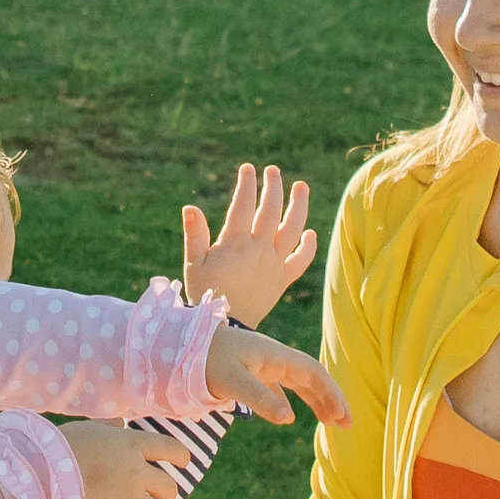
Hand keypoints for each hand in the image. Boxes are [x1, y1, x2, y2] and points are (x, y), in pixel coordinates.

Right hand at [57, 419, 181, 498]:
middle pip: (169, 488)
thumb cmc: (60, 446)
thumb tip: (119, 423)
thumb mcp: (89, 429)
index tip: (181, 463)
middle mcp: (136, 472)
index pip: (173, 450)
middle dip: (164, 494)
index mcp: (132, 444)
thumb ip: (109, 427)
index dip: (181, 458)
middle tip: (154, 498)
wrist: (41, 471)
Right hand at [182, 163, 315, 328]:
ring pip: (292, 230)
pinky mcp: (282, 281)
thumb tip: (190, 207)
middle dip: (273, 187)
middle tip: (272, 171)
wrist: (225, 329)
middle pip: (271, 211)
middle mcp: (259, 250)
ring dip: (298, 206)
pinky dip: (308, 247)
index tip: (247, 169)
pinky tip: (310, 232)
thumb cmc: (204, 294)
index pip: (244, 205)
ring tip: (301, 187)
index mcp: (235, 243)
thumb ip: (195, 235)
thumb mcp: (193, 264)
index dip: (247, 184)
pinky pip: (300, 261)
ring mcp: (274, 265)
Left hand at [205, 320, 349, 428]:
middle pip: (312, 377)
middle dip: (331, 399)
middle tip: (346, 425)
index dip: (331, 394)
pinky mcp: (250, 372)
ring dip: (315, 400)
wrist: (178, 345)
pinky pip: (280, 386)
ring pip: (298, 382)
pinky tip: (290, 415)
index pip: (313, 373)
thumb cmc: (202, 360)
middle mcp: (273, 357)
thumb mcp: (231, 381)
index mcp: (274, 355)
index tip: (342, 417)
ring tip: (329, 422)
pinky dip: (292, 400)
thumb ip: (259, 399)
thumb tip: (289, 418)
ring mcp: (262, 364)